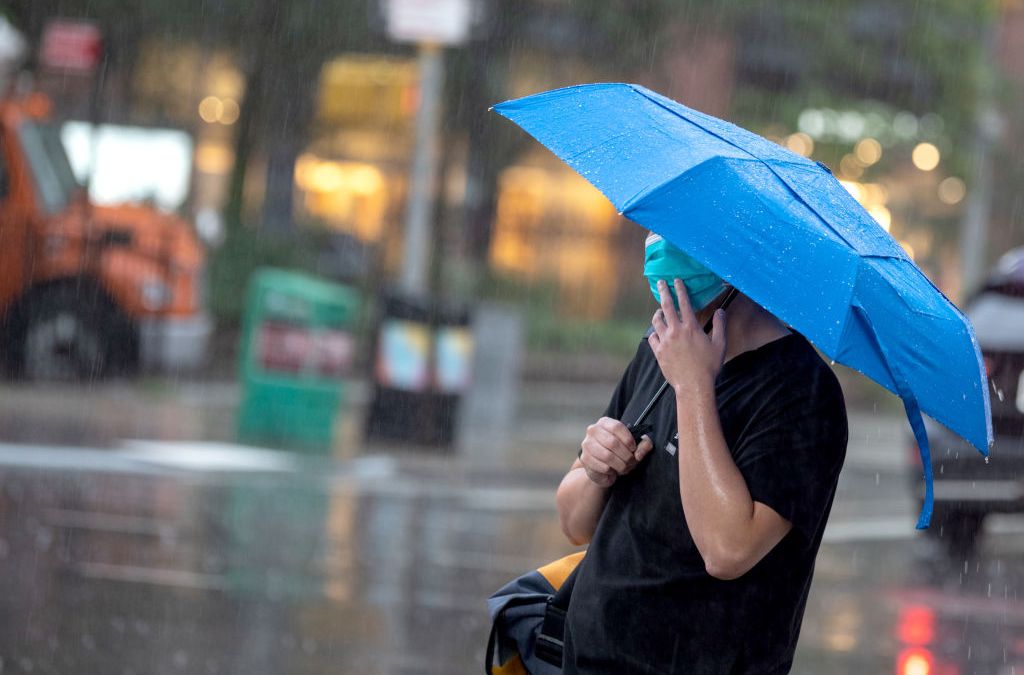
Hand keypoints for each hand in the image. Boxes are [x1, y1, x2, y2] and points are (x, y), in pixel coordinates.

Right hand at [579, 417, 653, 486]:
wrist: (603, 468)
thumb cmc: (620, 453)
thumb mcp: (636, 446)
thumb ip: (644, 444)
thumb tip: (639, 454)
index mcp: (605, 422)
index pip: (616, 426)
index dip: (628, 439)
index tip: (633, 448)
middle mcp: (593, 430)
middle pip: (612, 442)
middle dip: (626, 455)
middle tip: (631, 461)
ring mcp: (587, 444)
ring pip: (607, 456)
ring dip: (620, 465)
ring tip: (624, 467)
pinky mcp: (585, 459)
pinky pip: (603, 467)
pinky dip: (612, 471)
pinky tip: (613, 470)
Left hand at [648, 279, 727, 394]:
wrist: (693, 385)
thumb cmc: (709, 366)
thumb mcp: (720, 345)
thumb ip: (720, 326)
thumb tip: (721, 312)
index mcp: (691, 327)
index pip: (684, 302)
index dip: (680, 289)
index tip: (676, 280)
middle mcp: (676, 331)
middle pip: (666, 306)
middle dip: (663, 291)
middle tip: (660, 283)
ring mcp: (665, 341)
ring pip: (656, 321)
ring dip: (657, 313)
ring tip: (659, 311)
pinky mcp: (658, 352)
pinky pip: (652, 337)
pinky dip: (654, 332)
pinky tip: (657, 333)